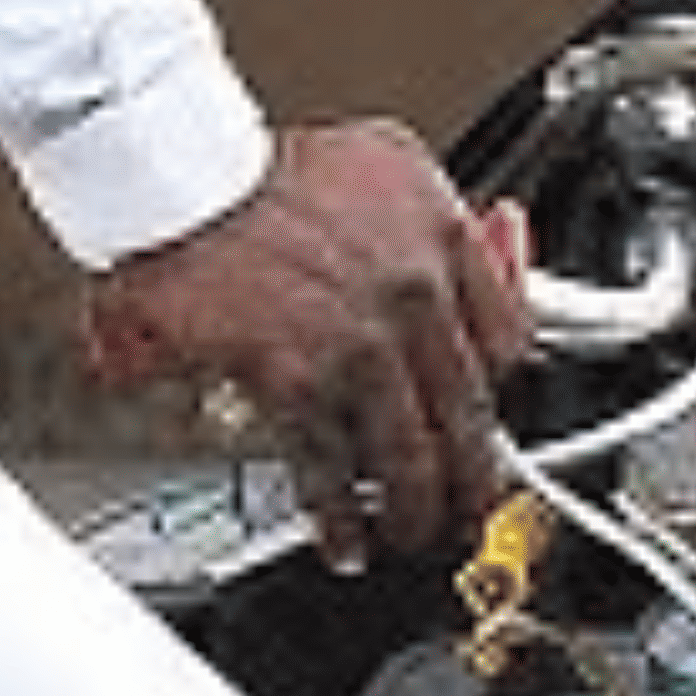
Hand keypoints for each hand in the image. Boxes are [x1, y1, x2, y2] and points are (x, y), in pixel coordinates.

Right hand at [77, 123, 537, 569]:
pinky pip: (329, 467)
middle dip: (474, 479)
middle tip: (475, 508)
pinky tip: (343, 540)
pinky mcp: (296, 380)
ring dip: (413, 508)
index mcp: (441, 238)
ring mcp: (358, 345)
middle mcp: (413, 296)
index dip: (499, 391)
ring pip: (408, 453)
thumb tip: (497, 230)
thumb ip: (442, 204)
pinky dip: (337, 516)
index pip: (508, 338)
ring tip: (410, 533)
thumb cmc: (265, 167)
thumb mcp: (386, 156)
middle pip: (469, 415)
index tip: (489, 414)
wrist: (186, 177)